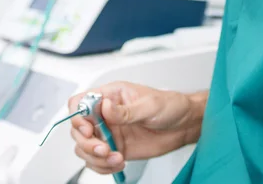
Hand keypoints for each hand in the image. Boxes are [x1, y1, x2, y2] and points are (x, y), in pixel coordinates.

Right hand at [69, 82, 206, 175]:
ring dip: (95, 157)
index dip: (78, 116)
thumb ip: (125, 110)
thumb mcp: (149, 105)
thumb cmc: (170, 106)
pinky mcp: (115, 148)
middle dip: (86, 142)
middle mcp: (106, 113)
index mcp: (112, 95)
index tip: (88, 129)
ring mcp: (109, 132)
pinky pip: (97, 161)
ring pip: (84, 147)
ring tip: (115, 158)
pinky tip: (118, 163)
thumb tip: (104, 106)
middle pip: (78, 128)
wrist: (183, 125)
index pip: (81, 101)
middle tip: (103, 149)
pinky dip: (102, 167)